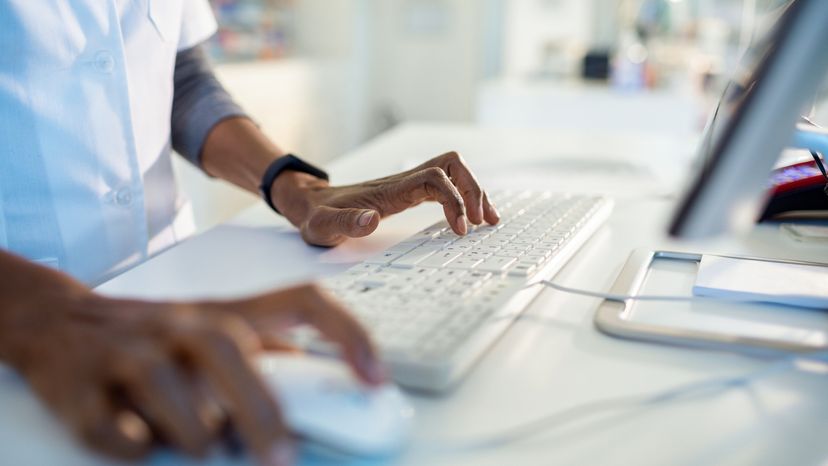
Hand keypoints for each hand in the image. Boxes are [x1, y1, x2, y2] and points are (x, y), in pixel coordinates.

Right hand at [4, 284, 380, 465]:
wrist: (59, 321)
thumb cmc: (158, 335)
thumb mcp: (216, 331)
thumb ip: (267, 354)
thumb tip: (324, 396)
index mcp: (226, 312)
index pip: (300, 301)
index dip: (345, 333)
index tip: (375, 379)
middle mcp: (181, 322)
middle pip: (228, 349)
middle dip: (260, 412)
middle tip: (281, 459)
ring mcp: (129, 350)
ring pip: (170, 391)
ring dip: (194, 433)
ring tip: (202, 447)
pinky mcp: (80, 386)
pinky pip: (113, 429)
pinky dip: (132, 447)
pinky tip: (141, 443)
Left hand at [272, 151, 500, 246]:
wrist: (309, 204)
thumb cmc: (317, 217)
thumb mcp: (323, 227)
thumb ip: (344, 224)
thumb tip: (369, 221)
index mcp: (389, 189)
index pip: (433, 178)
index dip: (453, 199)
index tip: (460, 228)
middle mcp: (403, 180)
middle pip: (452, 166)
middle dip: (473, 190)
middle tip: (481, 223)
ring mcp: (408, 184)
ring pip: (453, 172)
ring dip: (475, 191)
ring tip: (489, 220)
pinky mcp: (410, 192)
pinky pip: (446, 185)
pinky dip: (464, 197)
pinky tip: (472, 217)